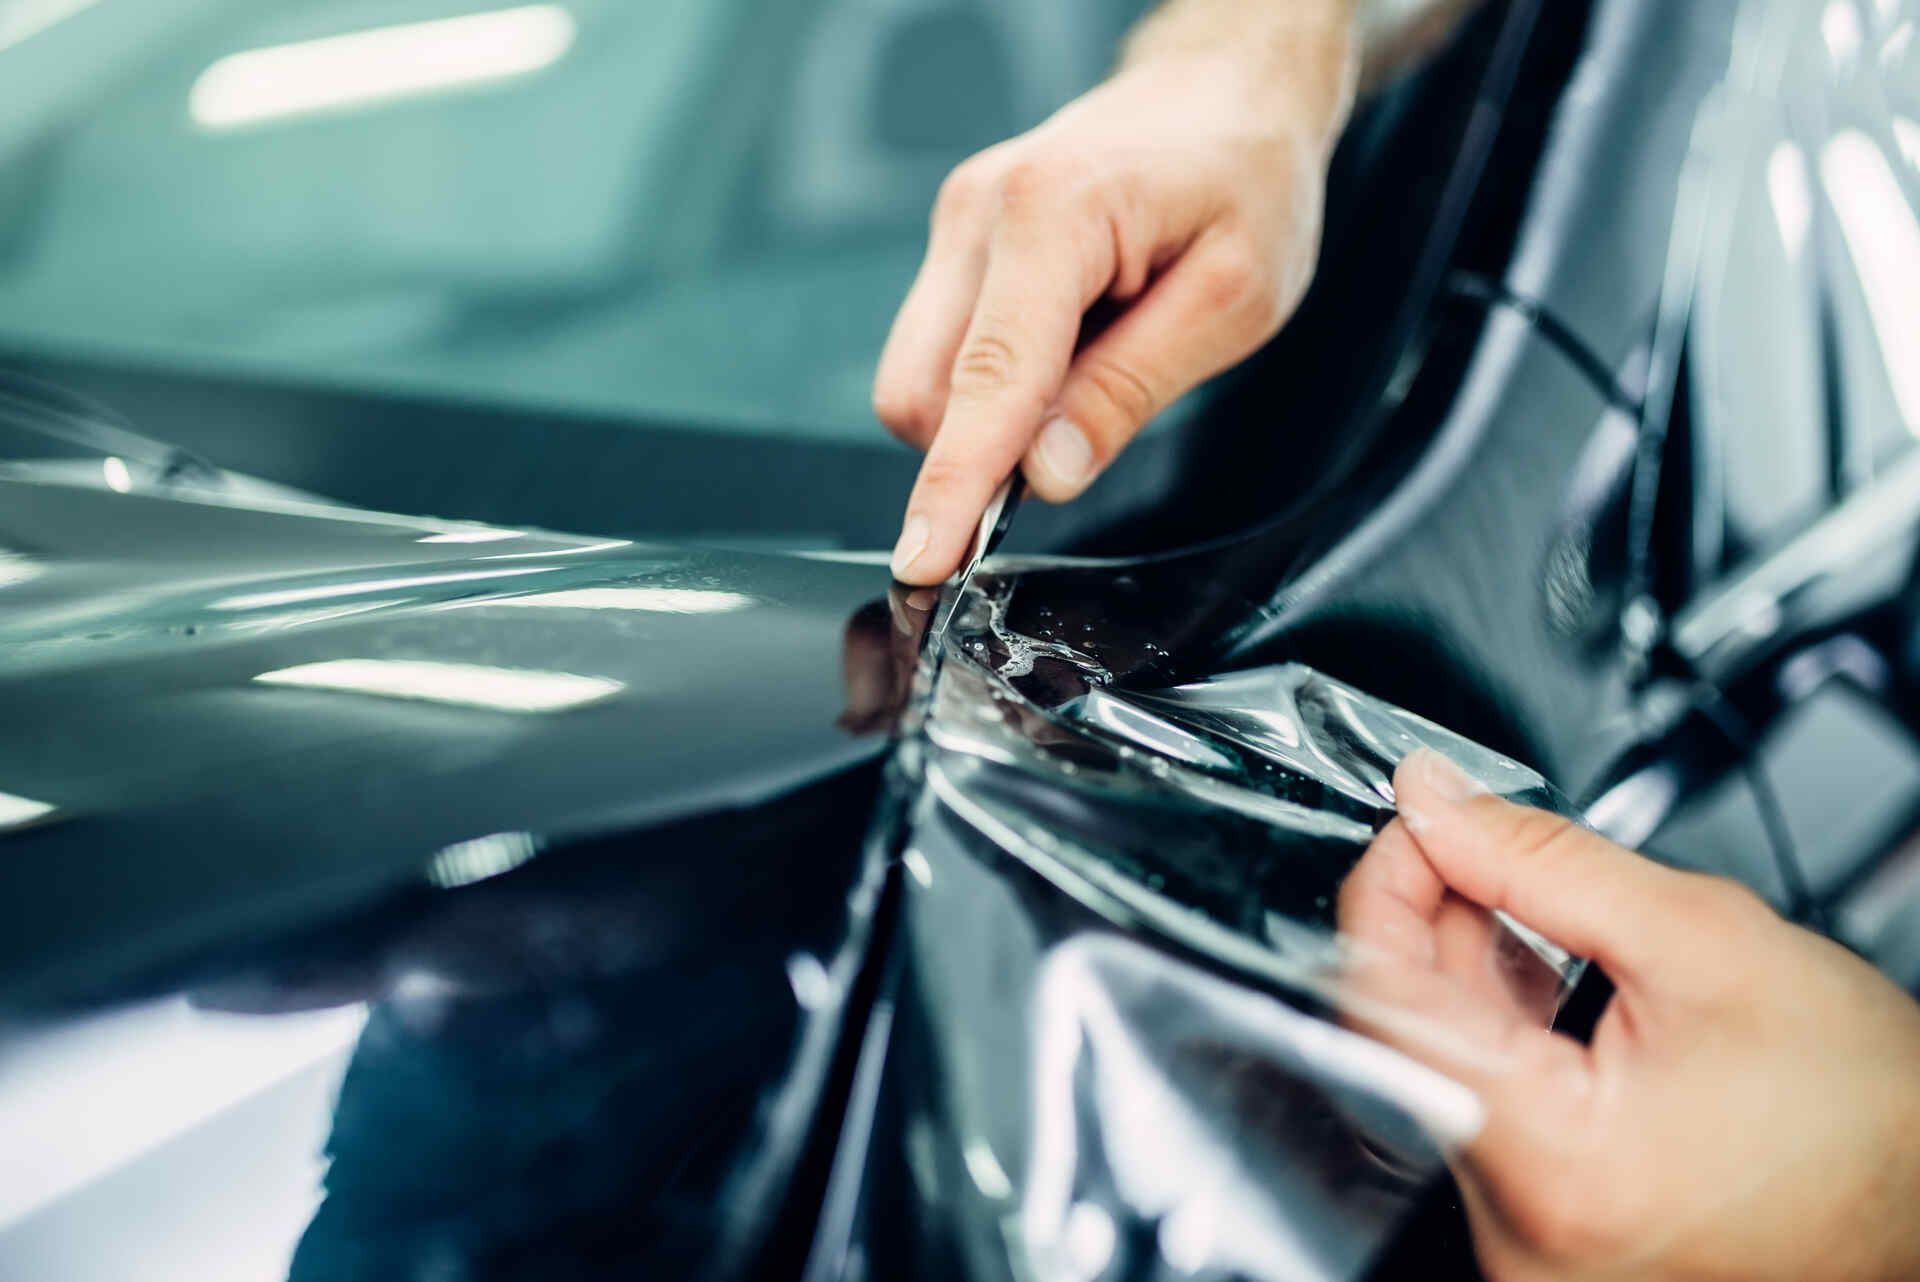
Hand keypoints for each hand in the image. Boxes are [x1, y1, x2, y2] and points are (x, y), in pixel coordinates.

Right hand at [873, 8, 1357, 584]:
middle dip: (979, 452)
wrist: (1225, 91)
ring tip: (1094, 364)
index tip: (925, 559)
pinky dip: (992, 384)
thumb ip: (1130, 389)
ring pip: (920, 378)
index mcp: (1053, 215)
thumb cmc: (1246, 177)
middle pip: (923, 392)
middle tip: (1086, 434)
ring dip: (988, 416)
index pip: (985, 381)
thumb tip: (1045, 475)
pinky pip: (942, 349)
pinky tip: (1067, 347)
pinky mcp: (958, 243)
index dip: (955, 485)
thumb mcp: (1234, 298)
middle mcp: (981, 212)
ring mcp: (959, 224)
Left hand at [1341, 749, 1919, 1281]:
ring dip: (1464, 974)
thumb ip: (1543, 860)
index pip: (1384, 997)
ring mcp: (1529, 1247)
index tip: (1414, 825)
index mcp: (1554, 1162)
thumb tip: (1437, 803)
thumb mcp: (1701, 937)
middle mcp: (1520, 1232)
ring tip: (1524, 907)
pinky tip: (1538, 982)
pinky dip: (1498, 1035)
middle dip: (1430, 920)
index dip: (1384, 887)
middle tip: (1472, 844)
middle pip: (1407, 1034)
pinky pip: (1479, 1116)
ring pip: (1438, 1071)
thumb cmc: (1871, 1111)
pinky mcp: (1547, 1241)